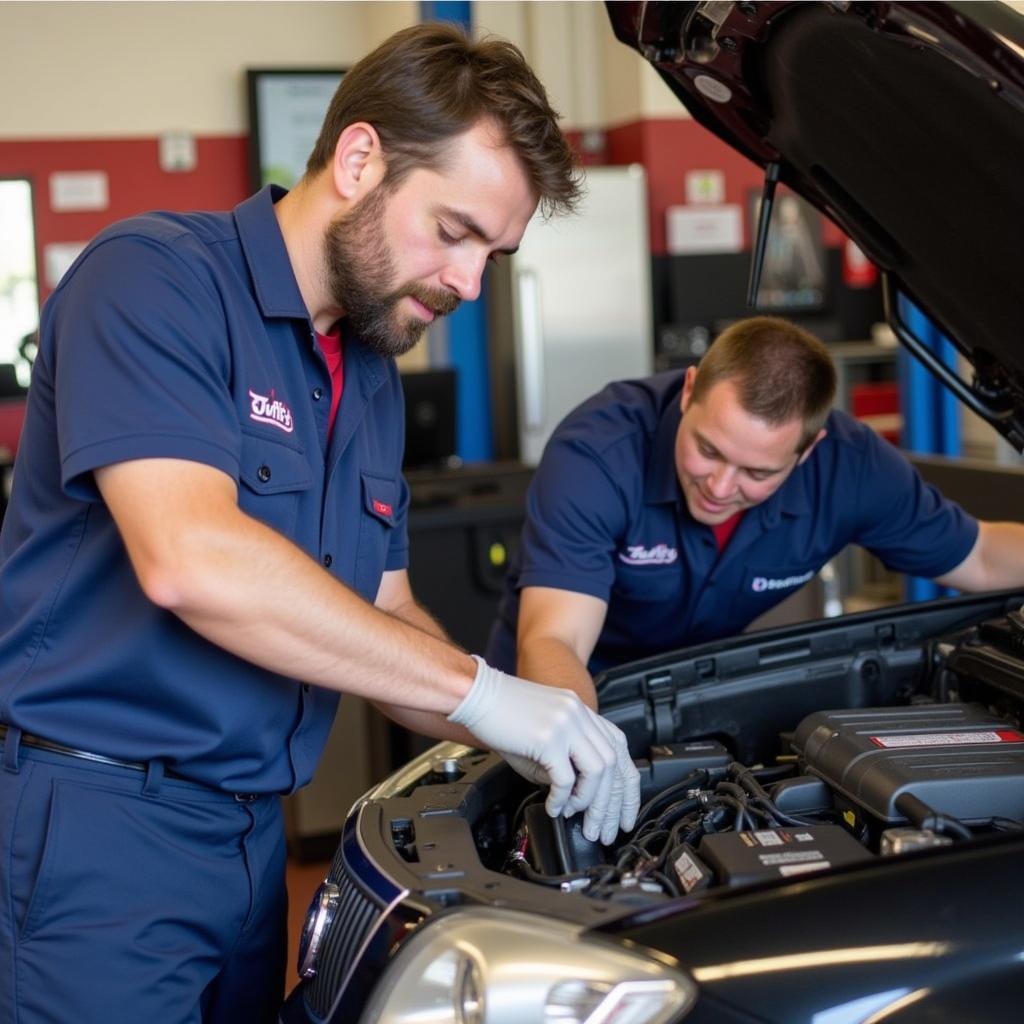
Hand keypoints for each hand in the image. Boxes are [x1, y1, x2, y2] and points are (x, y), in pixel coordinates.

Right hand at [449, 657, 639, 842]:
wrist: (475, 694)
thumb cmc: (502, 716)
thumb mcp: (541, 738)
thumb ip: (563, 762)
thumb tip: (574, 797)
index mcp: (581, 711)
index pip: (619, 749)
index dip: (626, 786)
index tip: (622, 814)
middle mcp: (579, 714)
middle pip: (614, 763)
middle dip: (610, 804)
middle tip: (601, 829)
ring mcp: (566, 723)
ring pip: (597, 770)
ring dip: (589, 801)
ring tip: (575, 816)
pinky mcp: (548, 737)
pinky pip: (566, 777)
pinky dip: (562, 799)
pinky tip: (554, 807)